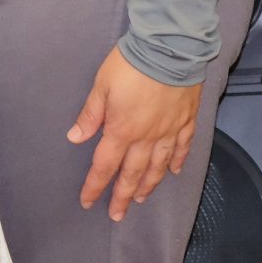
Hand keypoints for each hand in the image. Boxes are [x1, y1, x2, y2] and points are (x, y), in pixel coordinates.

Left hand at [69, 46, 203, 221]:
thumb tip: (75, 138)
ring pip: (158, 166)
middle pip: (133, 174)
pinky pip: (182, 147)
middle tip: (117, 215)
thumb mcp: (101, 85)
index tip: (88, 202)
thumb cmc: (130, 64)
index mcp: (121, 130)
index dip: (95, 186)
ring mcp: (169, 131)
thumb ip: (90, 114)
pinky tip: (174, 172)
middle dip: (122, 196)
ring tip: (141, 199)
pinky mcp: (186, 120)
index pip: (105, 166)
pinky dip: (178, 162)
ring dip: (148, 185)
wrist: (169, 47)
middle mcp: (146, 138)